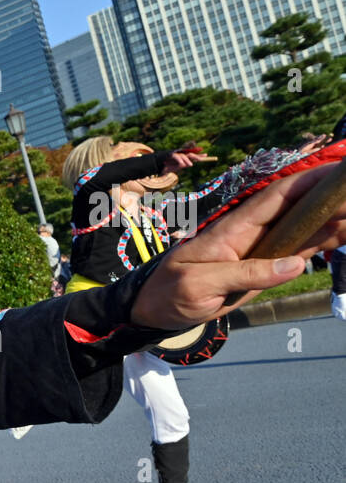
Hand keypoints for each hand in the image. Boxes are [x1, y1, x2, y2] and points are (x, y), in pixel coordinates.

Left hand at [132, 163, 345, 328]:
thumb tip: (294, 264)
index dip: (307, 181)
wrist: (155, 309)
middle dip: (329, 196)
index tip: (336, 173)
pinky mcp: (265, 266)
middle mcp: (251, 233)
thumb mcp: (200, 285)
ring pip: (304, 227)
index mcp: (232, 229)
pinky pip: (299, 249)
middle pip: (297, 208)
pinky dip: (325, 240)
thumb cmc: (171, 292)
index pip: (275, 198)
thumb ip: (246, 274)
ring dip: (334, 218)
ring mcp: (260, 248)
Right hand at [162, 142, 209, 173]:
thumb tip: (191, 164)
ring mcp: (176, 154)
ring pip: (184, 156)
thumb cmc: (168, 166)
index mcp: (183, 157)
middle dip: (196, 156)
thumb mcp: (178, 167)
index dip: (199, 155)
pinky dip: (180, 160)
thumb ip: (184, 165)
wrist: (158, 165)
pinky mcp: (170, 155)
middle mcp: (180, 154)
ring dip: (188, 161)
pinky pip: (177, 157)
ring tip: (191, 165)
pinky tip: (182, 164)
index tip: (206, 155)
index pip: (192, 155)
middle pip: (190, 154)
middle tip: (201, 159)